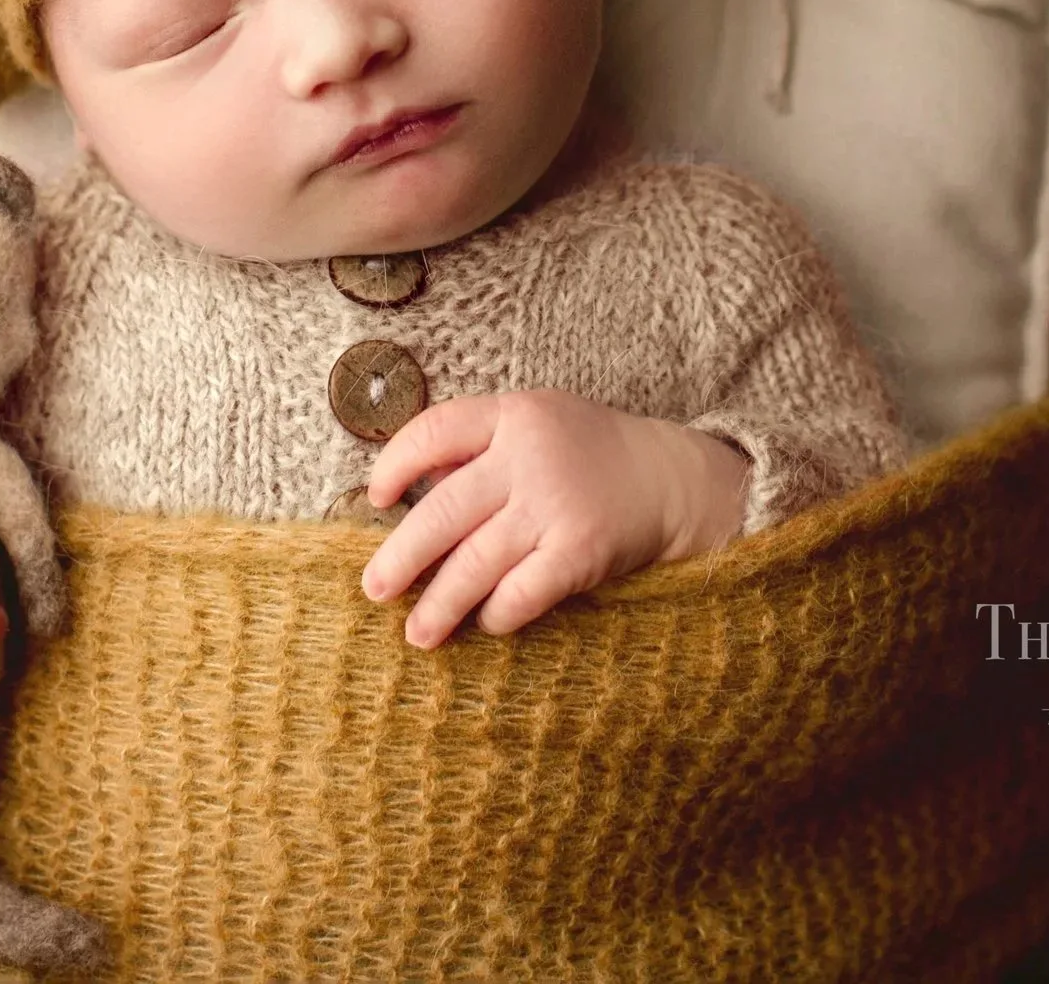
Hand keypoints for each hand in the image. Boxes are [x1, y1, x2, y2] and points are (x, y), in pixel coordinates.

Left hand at [358, 391, 749, 648]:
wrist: (673, 478)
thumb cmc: (589, 454)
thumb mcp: (536, 422)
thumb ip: (478, 446)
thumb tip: (408, 488)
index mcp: (512, 415)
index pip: (433, 431)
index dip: (395, 465)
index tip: (376, 498)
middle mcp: (529, 457)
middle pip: (443, 511)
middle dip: (401, 557)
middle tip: (375, 589)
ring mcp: (555, 505)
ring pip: (475, 562)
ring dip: (439, 604)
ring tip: (417, 633)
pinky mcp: (580, 550)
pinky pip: (521, 593)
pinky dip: (496, 614)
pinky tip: (486, 622)